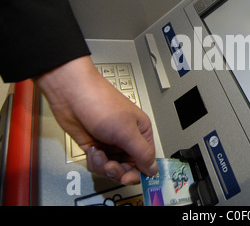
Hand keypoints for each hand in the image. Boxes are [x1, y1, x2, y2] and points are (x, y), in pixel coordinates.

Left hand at [35, 56, 157, 184]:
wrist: (71, 94)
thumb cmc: (101, 102)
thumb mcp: (126, 131)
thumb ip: (142, 152)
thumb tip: (153, 168)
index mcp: (141, 132)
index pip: (147, 160)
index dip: (140, 172)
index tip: (130, 178)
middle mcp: (127, 139)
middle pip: (130, 168)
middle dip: (119, 171)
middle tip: (112, 168)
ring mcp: (110, 143)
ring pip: (113, 169)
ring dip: (104, 166)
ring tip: (99, 154)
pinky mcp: (95, 146)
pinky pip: (98, 164)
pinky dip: (94, 161)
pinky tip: (92, 150)